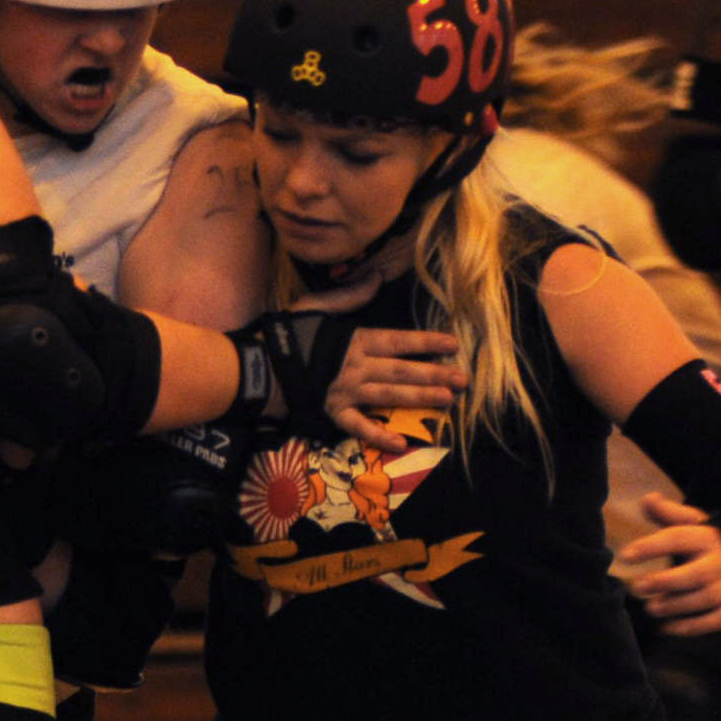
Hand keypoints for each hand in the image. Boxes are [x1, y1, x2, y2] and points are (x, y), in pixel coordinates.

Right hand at [287, 273, 465, 451]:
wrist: (258, 367)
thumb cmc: (287, 334)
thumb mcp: (315, 307)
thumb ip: (348, 295)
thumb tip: (376, 276)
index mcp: (354, 340)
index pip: (398, 340)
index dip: (426, 342)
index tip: (452, 344)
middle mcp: (356, 367)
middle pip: (402, 370)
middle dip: (434, 374)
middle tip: (463, 379)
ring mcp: (346, 392)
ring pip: (389, 396)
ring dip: (419, 398)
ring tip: (447, 401)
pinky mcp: (332, 413)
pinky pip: (358, 427)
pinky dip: (378, 435)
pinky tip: (401, 443)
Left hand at [614, 492, 720, 634]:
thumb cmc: (716, 539)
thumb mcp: (697, 522)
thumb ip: (670, 514)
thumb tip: (647, 498)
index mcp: (709, 536)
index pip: (679, 538)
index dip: (651, 546)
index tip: (626, 556)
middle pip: (696, 573)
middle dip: (666, 581)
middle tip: (638, 587)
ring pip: (707, 598)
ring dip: (676, 606)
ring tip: (651, 608)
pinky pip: (719, 619)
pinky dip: (694, 626)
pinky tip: (668, 628)